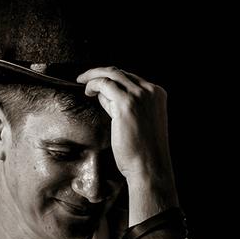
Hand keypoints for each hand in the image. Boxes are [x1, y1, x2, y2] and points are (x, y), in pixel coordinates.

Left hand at [76, 67, 173, 188]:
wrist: (149, 165)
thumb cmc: (141, 151)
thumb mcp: (136, 123)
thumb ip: (123, 107)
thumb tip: (104, 96)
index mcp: (157, 94)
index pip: (130, 79)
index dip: (111, 80)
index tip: (97, 84)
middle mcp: (150, 91)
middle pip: (121, 73)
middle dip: (100, 73)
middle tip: (83, 78)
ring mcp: (139, 95)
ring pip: (112, 74)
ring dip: (94, 76)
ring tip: (82, 83)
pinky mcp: (126, 103)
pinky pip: (105, 84)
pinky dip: (93, 84)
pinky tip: (87, 91)